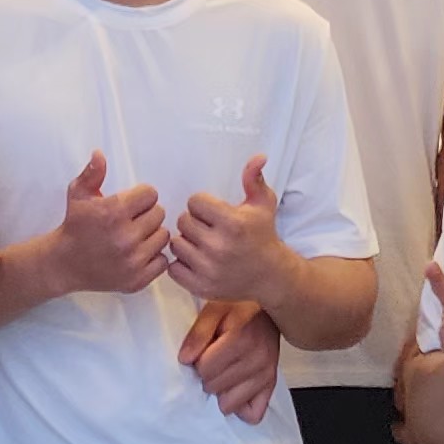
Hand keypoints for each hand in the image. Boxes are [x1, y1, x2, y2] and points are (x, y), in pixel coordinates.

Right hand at [42, 150, 170, 296]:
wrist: (64, 264)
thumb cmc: (75, 225)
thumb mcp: (78, 195)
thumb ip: (92, 173)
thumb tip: (99, 154)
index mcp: (113, 212)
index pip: (151, 194)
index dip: (141, 197)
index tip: (130, 204)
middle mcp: (125, 237)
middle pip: (159, 214)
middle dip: (146, 214)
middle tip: (132, 220)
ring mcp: (132, 261)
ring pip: (163, 237)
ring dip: (152, 235)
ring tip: (136, 236)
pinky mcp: (137, 280)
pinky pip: (162, 261)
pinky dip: (153, 257)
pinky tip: (138, 253)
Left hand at [167, 158, 299, 302]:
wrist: (270, 276)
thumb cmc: (263, 236)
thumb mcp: (263, 204)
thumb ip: (254, 179)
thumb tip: (258, 157)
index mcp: (233, 223)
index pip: (195, 202)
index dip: (202, 204)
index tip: (212, 212)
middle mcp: (219, 247)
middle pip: (183, 222)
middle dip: (193, 222)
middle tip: (207, 228)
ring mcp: (208, 269)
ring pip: (176, 244)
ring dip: (185, 242)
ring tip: (201, 243)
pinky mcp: (200, 286)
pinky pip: (173, 268)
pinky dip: (181, 264)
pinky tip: (195, 260)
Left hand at [179, 296, 282, 421]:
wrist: (268, 309)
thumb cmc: (240, 308)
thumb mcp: (214, 308)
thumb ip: (198, 333)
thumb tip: (185, 358)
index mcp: (242, 339)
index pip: (205, 369)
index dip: (198, 361)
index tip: (203, 351)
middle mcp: (258, 359)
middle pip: (214, 387)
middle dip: (208, 376)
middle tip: (213, 360)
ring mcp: (266, 374)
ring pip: (229, 404)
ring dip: (221, 391)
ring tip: (224, 372)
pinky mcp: (271, 384)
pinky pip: (253, 413)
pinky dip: (241, 405)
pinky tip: (235, 388)